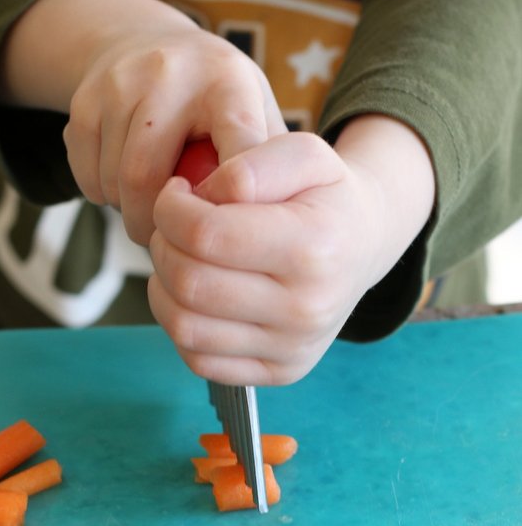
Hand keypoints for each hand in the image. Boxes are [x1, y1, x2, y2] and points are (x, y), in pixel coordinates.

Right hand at [63, 28, 285, 245]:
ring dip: (132, 214)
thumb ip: (268, 166)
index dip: (231, 206)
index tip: (227, 237)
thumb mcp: (253, 112)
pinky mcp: (83, 100)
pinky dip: (103, 196)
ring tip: (153, 212)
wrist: (143, 42)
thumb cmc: (215, 99)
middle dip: (160, 227)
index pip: (237, 154)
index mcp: (229, 82)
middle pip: (151, 178)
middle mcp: (172, 72)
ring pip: (116, 183)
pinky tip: (122, 188)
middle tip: (174, 242)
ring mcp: (121, 82)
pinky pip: (87, 176)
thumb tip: (277, 233)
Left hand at [148, 116, 435, 384]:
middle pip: (189, 283)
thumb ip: (253, 162)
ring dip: (162, 287)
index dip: (171, 209)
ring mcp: (292, 349)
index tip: (175, 194)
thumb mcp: (305, 152)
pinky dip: (181, 325)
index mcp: (313, 247)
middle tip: (172, 226)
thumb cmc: (325, 197)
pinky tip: (194, 295)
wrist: (364, 246)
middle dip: (162, 246)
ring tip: (178, 258)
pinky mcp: (280, 373)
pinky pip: (199, 360)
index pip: (206, 234)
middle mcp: (306, 308)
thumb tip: (207, 196)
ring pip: (185, 328)